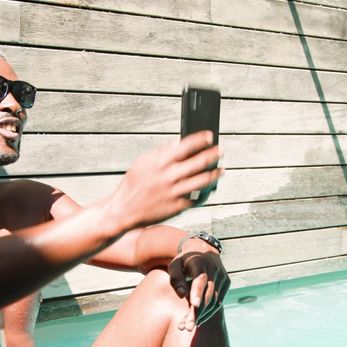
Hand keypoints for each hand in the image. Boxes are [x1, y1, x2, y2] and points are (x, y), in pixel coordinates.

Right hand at [106, 132, 221, 229]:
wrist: (124, 210)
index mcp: (159, 163)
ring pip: (202, 181)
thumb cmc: (133, 185)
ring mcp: (174, 193)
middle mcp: (168, 177)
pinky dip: (205, 193)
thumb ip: (161, 152)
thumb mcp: (143, 162)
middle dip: (212, 155)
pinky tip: (209, 188)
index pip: (184, 146)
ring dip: (214, 174)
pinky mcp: (177, 207)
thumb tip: (178, 142)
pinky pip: (196, 198)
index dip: (199, 140)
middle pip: (198, 163)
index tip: (209, 136)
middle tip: (220, 151)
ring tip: (221, 170)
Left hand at [168, 248, 229, 329]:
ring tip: (188, 326)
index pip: (200, 279)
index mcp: (200, 263)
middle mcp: (214, 270)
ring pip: (214, 300)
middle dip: (198, 312)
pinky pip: (219, 301)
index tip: (195, 305)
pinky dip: (209, 311)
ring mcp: (222, 276)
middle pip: (207, 294)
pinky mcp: (227, 282)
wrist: (203, 249)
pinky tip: (199, 320)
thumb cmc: (184, 260)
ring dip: (202, 315)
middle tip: (187, 327)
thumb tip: (182, 293)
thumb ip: (176, 277)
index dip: (198, 292)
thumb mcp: (175, 264)